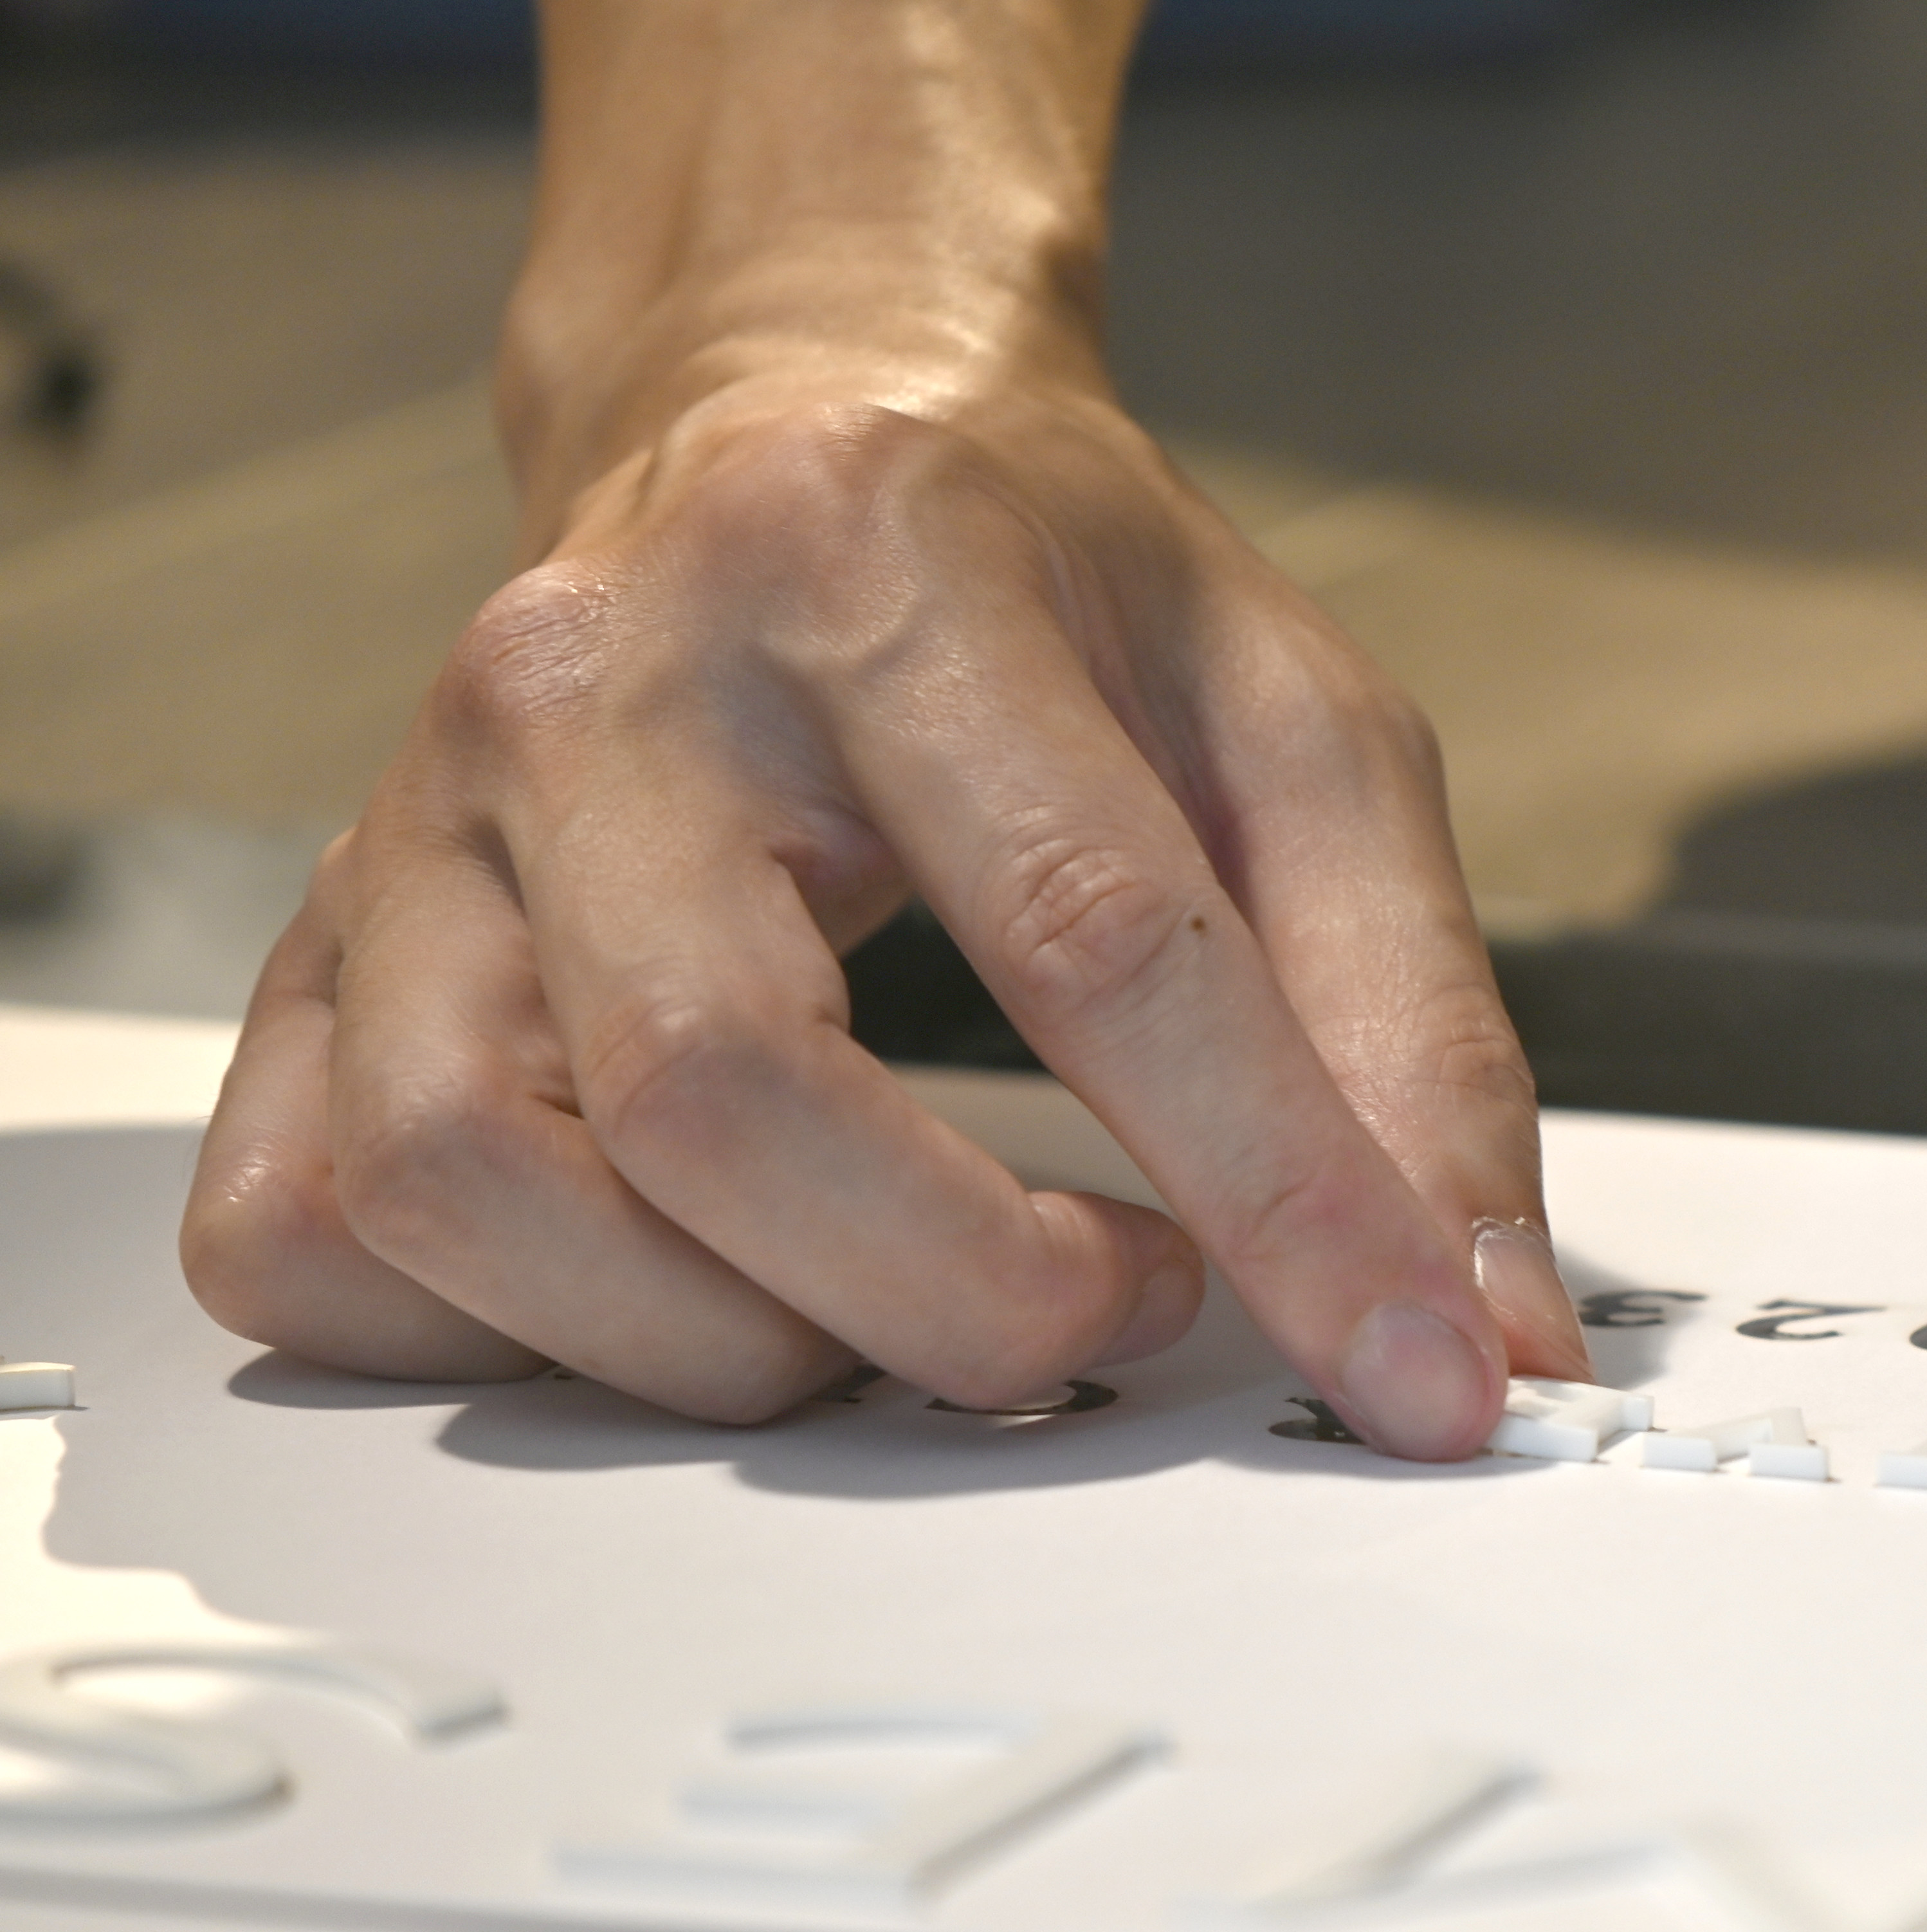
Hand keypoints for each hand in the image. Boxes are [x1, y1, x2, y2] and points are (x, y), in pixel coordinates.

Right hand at [176, 0, 1587, 1457]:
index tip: (1414, 1376)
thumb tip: (1486, 1335)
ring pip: (477, 1185)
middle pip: (722, 1094)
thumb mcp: (1306, 744)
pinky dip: (490, 1330)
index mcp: (880, 573)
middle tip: (1112, 1299)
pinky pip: (307, 1225)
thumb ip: (1417, 1037)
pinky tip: (674, 1282)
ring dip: (728, 1339)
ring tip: (900, 1292)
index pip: (1096, 940)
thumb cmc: (1055, 585)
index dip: (1281, 1199)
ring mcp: (422, 823)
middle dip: (962, 1297)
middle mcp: (601, 682)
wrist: (800, 428)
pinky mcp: (324, 944)